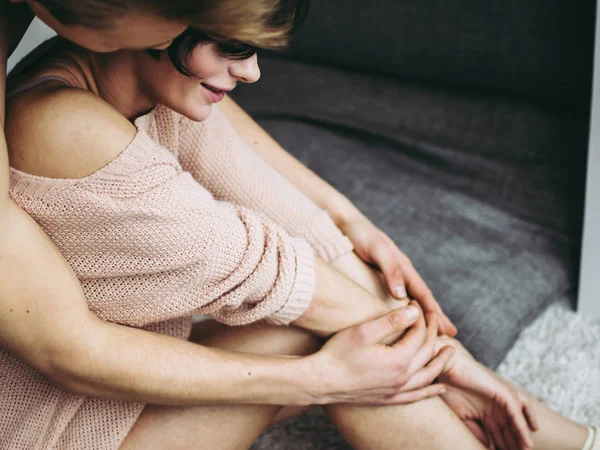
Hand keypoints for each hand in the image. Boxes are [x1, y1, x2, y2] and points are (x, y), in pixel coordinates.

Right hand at [307, 304, 454, 405]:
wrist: (322, 380)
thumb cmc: (339, 353)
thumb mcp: (365, 331)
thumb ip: (392, 321)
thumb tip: (415, 311)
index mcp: (399, 359)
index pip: (419, 334)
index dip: (420, 316)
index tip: (416, 304)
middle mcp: (403, 377)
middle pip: (427, 352)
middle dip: (432, 332)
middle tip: (433, 317)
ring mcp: (397, 390)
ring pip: (429, 376)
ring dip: (441, 362)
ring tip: (451, 352)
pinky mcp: (389, 398)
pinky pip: (417, 396)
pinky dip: (431, 391)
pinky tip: (439, 388)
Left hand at [339, 217, 456, 335]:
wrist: (345, 223)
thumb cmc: (361, 236)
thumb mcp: (377, 251)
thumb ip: (390, 271)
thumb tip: (402, 296)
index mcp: (403, 267)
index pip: (423, 295)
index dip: (434, 313)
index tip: (446, 331)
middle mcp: (400, 272)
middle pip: (422, 298)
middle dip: (435, 316)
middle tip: (450, 335)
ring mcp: (390, 274)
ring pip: (411, 298)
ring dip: (422, 314)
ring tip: (430, 330)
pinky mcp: (378, 276)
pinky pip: (396, 296)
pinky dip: (403, 308)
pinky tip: (402, 317)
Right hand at [438, 339, 538, 449]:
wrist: (447, 368)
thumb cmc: (449, 390)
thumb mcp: (462, 417)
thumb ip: (475, 431)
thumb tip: (488, 447)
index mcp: (484, 414)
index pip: (497, 435)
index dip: (501, 447)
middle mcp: (495, 408)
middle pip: (509, 431)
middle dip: (514, 445)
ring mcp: (500, 400)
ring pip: (516, 423)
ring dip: (522, 438)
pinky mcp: (503, 393)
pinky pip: (516, 412)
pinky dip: (522, 426)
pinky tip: (527, 439)